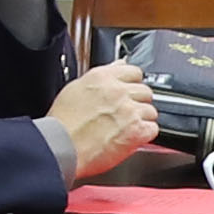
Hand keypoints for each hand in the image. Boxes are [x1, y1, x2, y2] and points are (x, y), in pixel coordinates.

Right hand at [42, 61, 162, 181]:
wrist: (61, 147)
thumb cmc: (62, 124)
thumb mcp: (76, 88)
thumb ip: (102, 77)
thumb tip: (118, 66)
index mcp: (103, 77)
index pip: (134, 72)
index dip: (132, 84)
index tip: (129, 92)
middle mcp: (118, 91)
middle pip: (145, 91)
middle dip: (137, 103)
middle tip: (124, 114)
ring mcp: (129, 110)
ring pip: (150, 111)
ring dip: (141, 120)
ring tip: (124, 128)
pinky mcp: (136, 130)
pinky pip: (152, 129)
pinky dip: (145, 135)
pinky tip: (131, 138)